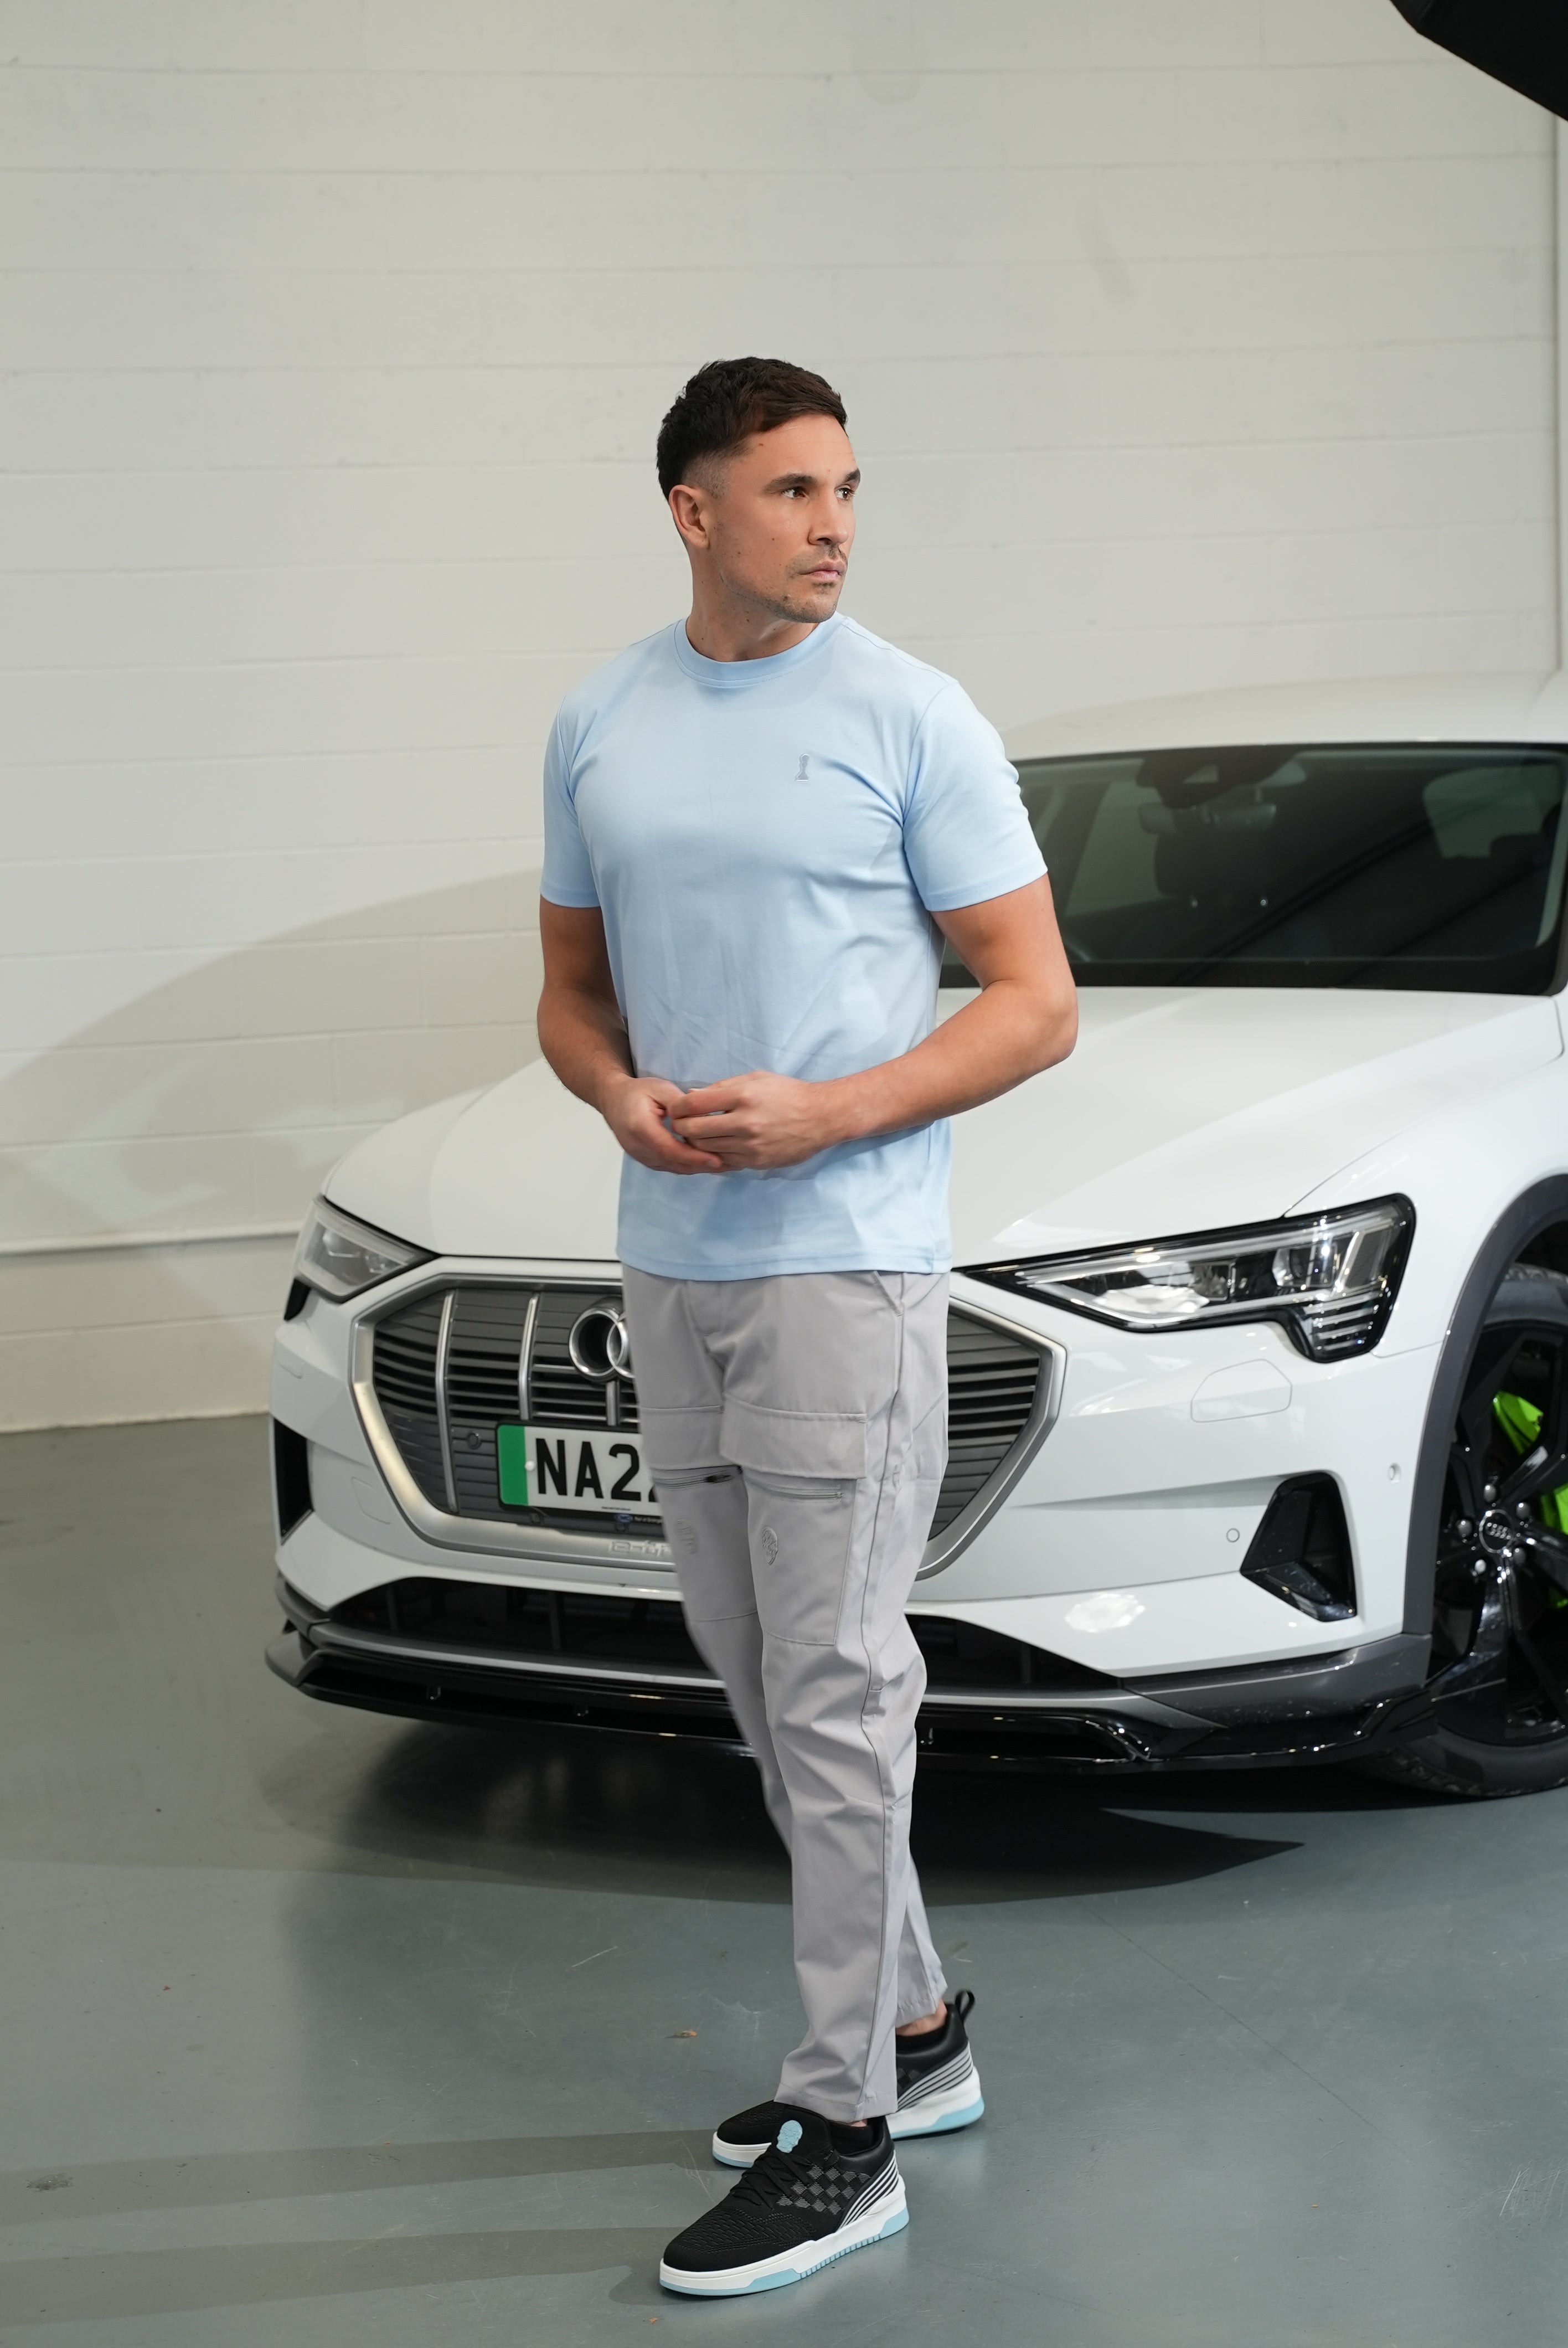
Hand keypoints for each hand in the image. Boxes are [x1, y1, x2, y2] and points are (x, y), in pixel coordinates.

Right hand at [599, 1074, 725, 1173]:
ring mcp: (640, 1157)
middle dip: (703, 1166)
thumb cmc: (637, 1092)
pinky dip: (690, 1166)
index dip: (694, 1157)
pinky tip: (709, 1163)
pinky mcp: (646, 1160)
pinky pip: (670, 1166)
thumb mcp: (660, 1089)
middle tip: (731, 1164)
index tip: (717, 1159)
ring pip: (674, 1168)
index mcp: (641, 1128)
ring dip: (699, 1168)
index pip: (670, 1149)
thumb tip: (703, 1116)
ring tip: (726, 1165)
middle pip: (674, 1163)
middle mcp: (638, 1147)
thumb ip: (681, 1103)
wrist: (613, 1100)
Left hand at [666, 1071, 848, 1169]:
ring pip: (705, 1149)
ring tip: (699, 1135)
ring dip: (697, 1143)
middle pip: (693, 1130)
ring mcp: (751, 1145)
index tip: (677, 1108)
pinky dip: (716, 1154)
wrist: (822, 1117)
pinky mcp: (756, 1161)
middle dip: (681, 1127)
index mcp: (743, 1095)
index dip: (678, 1107)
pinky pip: (724, 1161)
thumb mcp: (756, 1079)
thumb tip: (692, 1095)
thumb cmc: (788, 1093)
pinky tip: (719, 1145)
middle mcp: (745, 1122)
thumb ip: (723, 1087)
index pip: (694, 1103)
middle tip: (682, 1125)